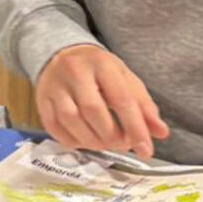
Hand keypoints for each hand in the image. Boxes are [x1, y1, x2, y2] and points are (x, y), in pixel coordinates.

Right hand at [35, 45, 169, 157]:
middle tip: (123, 144)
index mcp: (102, 64)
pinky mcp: (42, 101)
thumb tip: (160, 133)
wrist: (61, 54)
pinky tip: (86, 140)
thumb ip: (144, 106)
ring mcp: (55, 87)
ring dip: (93, 141)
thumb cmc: (98, 70)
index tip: (146, 148)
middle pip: (94, 111)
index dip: (135, 127)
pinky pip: (55, 129)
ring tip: (106, 143)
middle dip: (113, 136)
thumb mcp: (125, 79)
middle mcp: (76, 72)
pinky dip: (74, 142)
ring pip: (72, 121)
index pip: (121, 99)